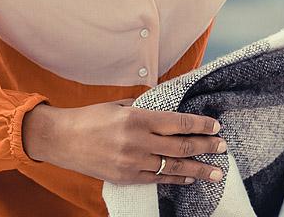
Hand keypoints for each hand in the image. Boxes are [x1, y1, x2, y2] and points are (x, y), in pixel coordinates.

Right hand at [22, 99, 226, 184]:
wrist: (61, 139)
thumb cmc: (91, 118)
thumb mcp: (120, 105)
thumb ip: (146, 108)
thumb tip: (169, 108)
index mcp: (137, 118)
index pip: (178, 122)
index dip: (201, 125)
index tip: (216, 126)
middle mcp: (137, 141)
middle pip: (181, 146)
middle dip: (206, 147)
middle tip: (223, 148)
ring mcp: (132, 162)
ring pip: (173, 167)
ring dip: (197, 169)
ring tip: (216, 171)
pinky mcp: (125, 178)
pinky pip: (157, 179)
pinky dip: (176, 178)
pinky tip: (189, 178)